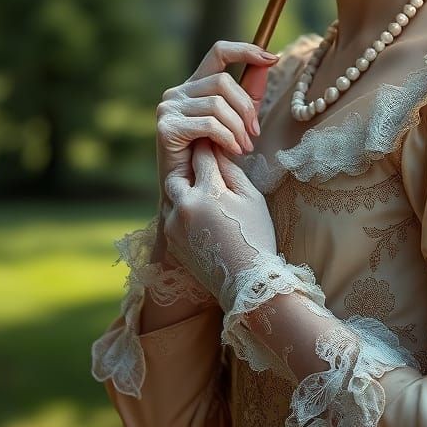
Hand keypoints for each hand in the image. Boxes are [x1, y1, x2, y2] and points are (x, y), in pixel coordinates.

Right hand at [155, 40, 278, 198]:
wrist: (190, 191)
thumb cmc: (214, 157)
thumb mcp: (237, 121)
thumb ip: (249, 94)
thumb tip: (268, 61)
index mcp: (195, 86)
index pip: (219, 52)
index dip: (245, 50)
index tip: (271, 58)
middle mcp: (177, 92)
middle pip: (223, 81)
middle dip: (246, 108)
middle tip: (255, 133)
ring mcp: (168, 108)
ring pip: (217, 104)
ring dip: (238, 128)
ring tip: (244, 147)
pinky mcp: (166, 127)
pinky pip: (209, 124)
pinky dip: (227, 138)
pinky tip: (233, 151)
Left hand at [162, 138, 278, 308]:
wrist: (246, 282)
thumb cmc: (255, 235)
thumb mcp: (251, 198)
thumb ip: (231, 170)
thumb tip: (217, 150)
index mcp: (207, 192)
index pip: (201, 156)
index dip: (208, 147)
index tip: (212, 144)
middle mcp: (184, 206)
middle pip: (177, 175)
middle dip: (189, 171)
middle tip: (205, 172)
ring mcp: (173, 225)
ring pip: (172, 197)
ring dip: (185, 193)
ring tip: (204, 198)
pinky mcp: (170, 241)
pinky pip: (171, 218)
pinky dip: (183, 213)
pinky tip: (201, 220)